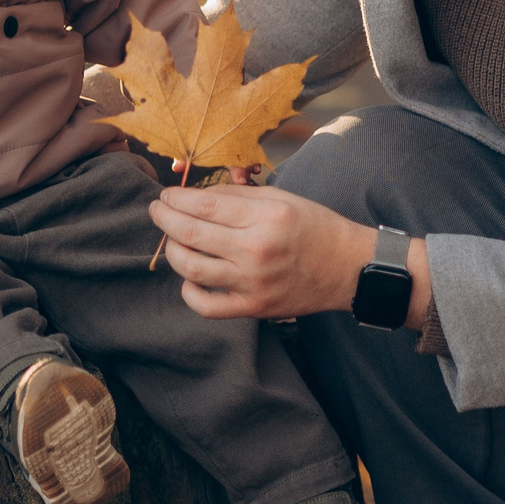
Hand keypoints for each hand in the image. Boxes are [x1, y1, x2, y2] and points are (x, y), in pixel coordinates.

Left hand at [151, 182, 430, 323]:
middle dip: (164, 219)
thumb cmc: (314, 226)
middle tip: (157, 211)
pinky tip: (189, 277)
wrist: (347, 268)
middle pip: (190, 235)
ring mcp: (253, 283)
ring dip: (171, 251)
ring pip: (191, 269)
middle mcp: (256, 250)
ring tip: (172, 240)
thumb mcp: (280, 198)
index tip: (165, 195)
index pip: (204, 205)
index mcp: (264, 217)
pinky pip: (206, 306)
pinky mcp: (254, 308)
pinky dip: (188, 291)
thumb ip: (236, 196)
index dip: (176, 199)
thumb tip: (194, 195)